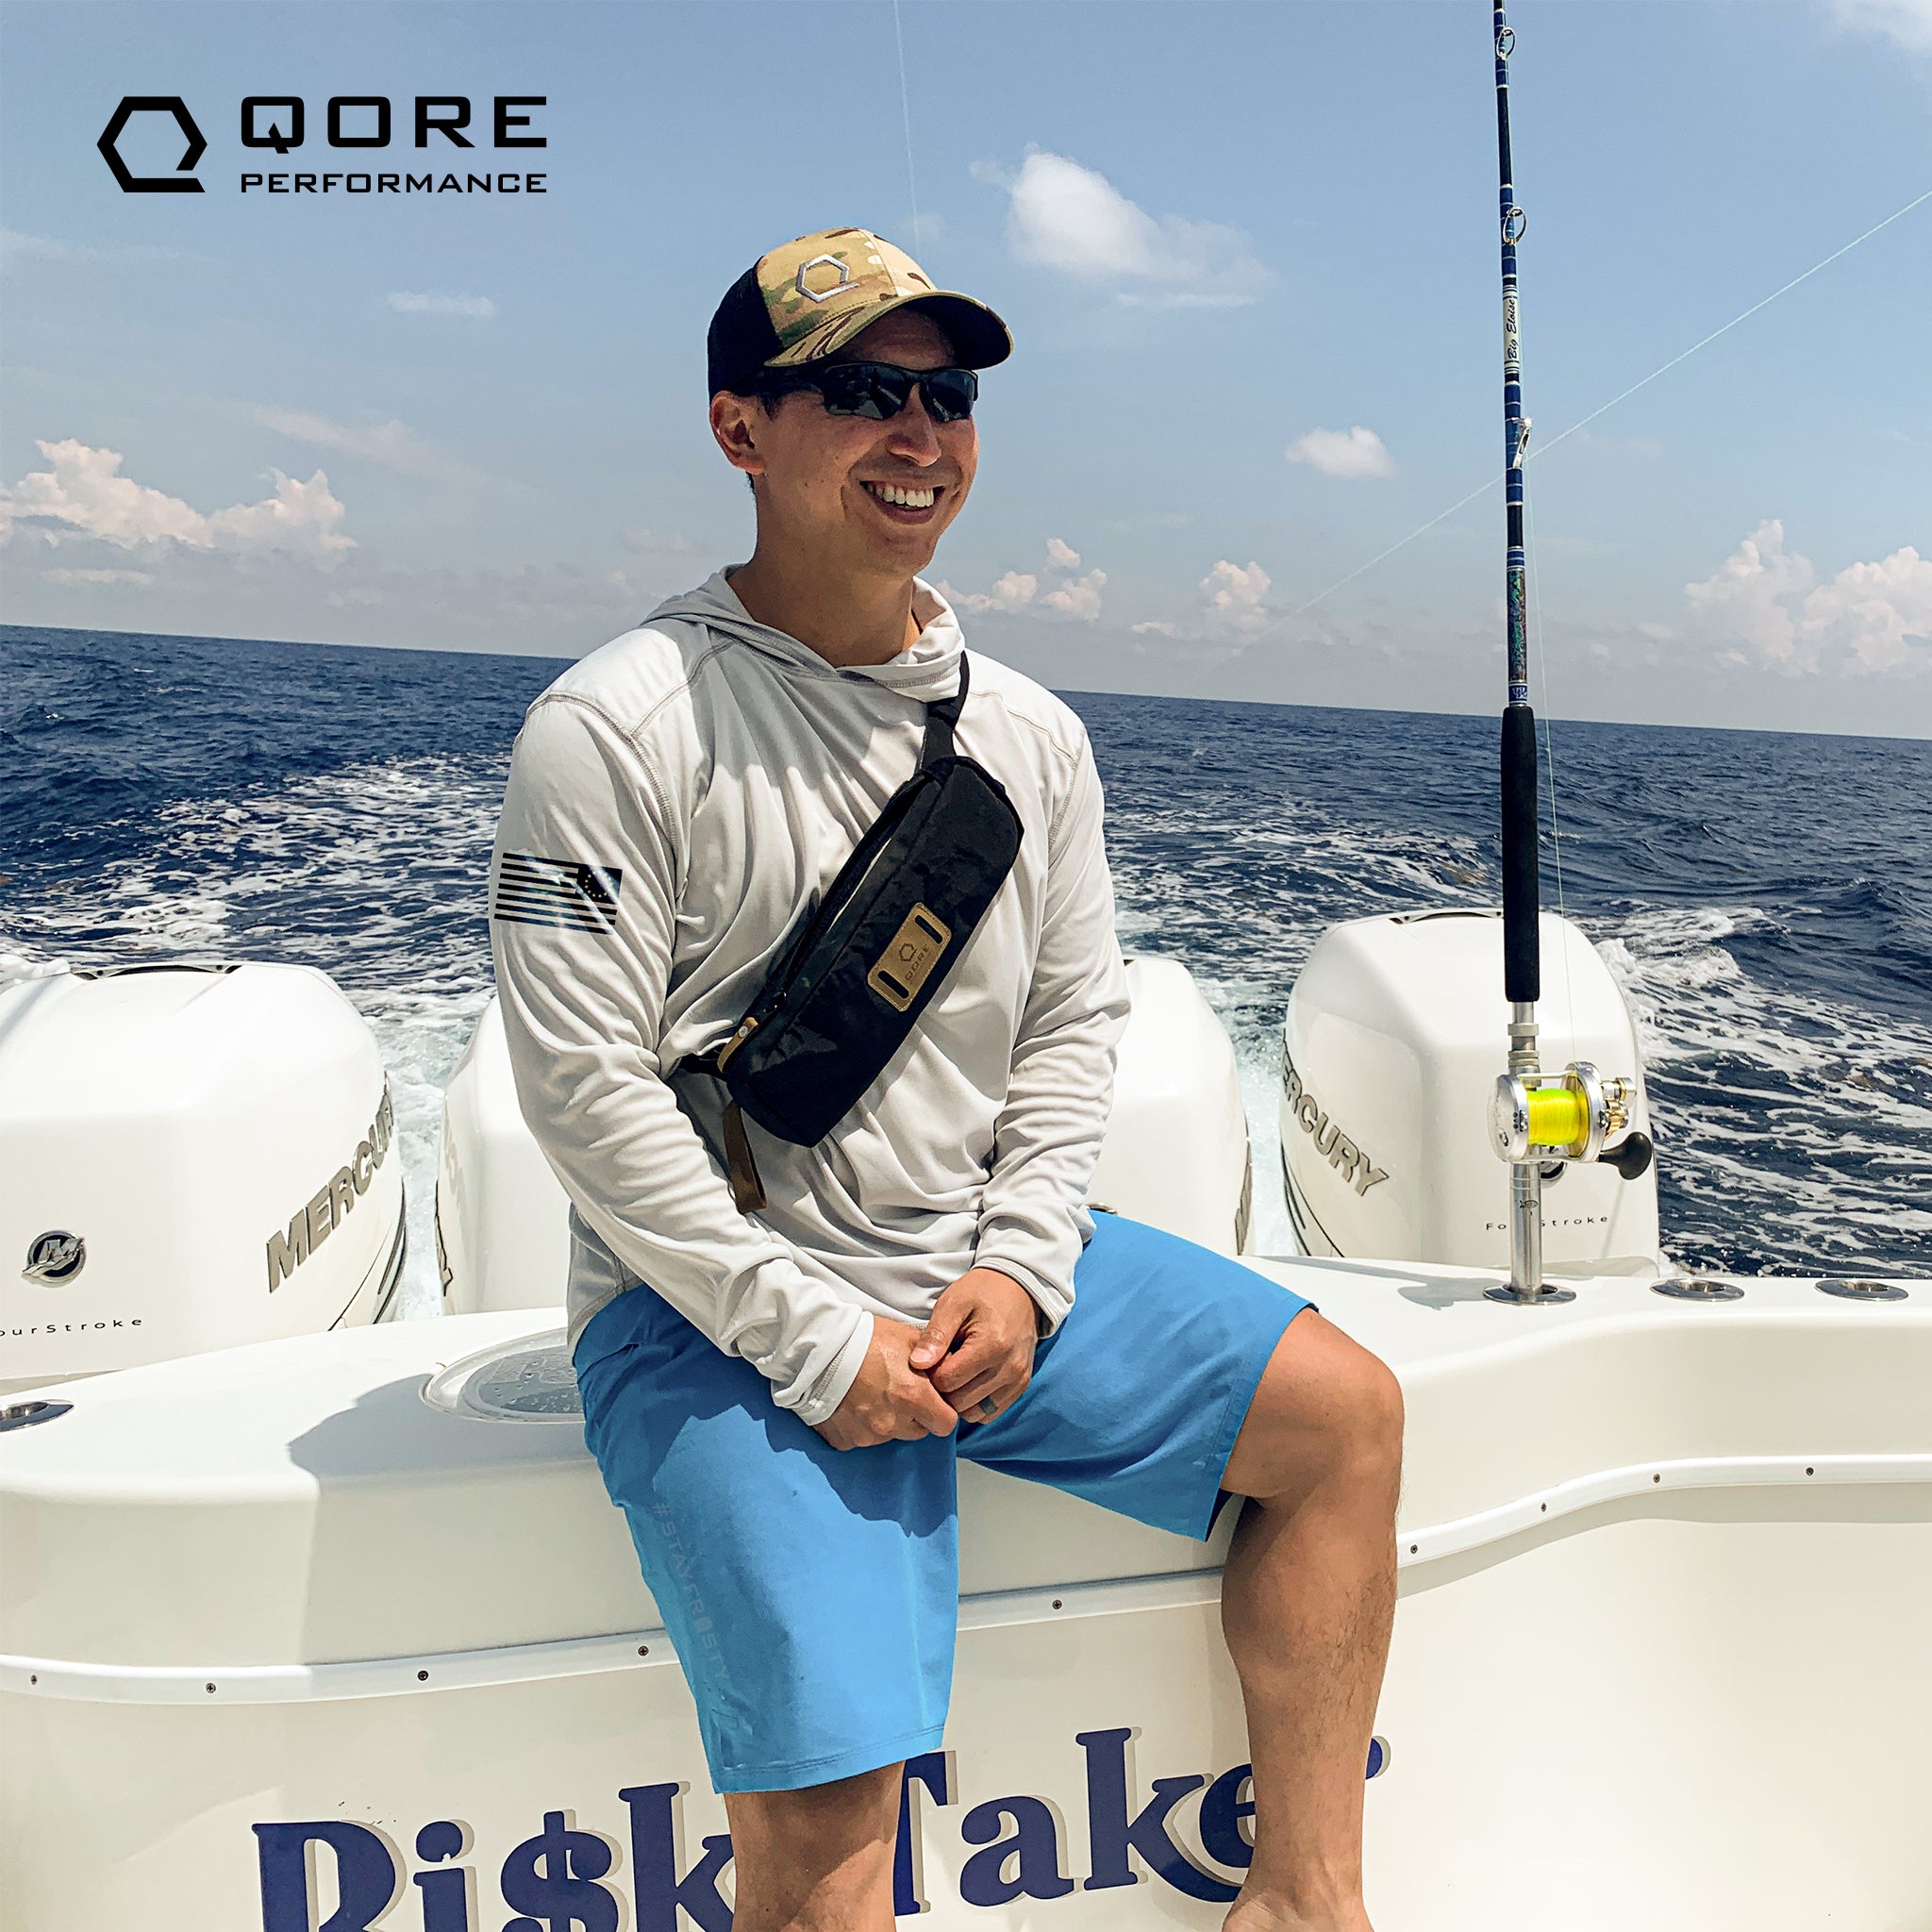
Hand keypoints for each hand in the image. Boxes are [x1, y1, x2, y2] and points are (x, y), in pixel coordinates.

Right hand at [815, 1318, 960, 1451]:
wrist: (815, 1347)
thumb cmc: (863, 1338)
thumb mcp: (908, 1337)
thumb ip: (935, 1360)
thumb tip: (951, 1371)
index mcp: (913, 1398)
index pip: (946, 1424)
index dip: (943, 1412)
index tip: (935, 1400)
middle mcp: (892, 1423)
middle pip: (918, 1431)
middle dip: (916, 1416)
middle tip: (900, 1391)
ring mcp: (867, 1435)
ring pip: (891, 1436)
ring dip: (889, 1421)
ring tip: (873, 1393)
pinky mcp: (844, 1440)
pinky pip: (863, 1439)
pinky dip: (862, 1426)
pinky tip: (854, 1403)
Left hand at [910, 1267, 1038, 1424]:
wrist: (1019, 1289)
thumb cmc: (982, 1292)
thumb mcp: (953, 1303)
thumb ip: (935, 1335)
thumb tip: (917, 1364)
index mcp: (992, 1345)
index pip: (947, 1380)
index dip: (932, 1372)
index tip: (932, 1357)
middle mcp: (1010, 1368)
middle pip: (960, 1402)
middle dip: (944, 1389)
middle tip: (941, 1365)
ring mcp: (1018, 1380)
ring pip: (975, 1413)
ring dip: (959, 1400)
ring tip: (956, 1373)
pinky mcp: (1021, 1386)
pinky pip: (990, 1413)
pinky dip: (975, 1404)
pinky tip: (970, 1381)